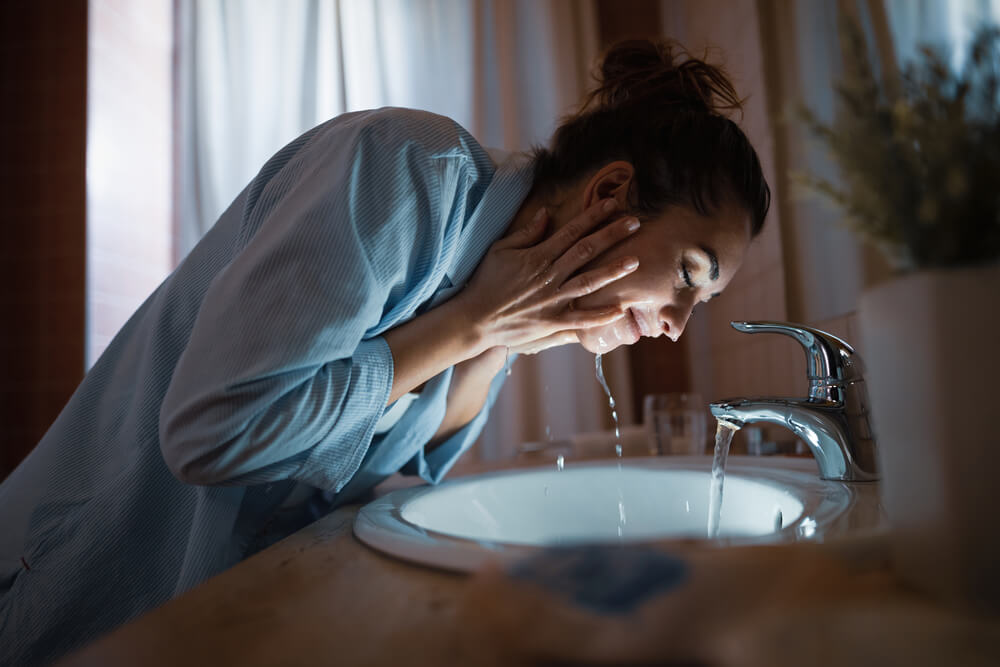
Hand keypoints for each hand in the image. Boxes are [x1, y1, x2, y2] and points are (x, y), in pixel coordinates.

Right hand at [454, 198, 640, 353]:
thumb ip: (527, 232)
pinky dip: (599, 315)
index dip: (593, 216)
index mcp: (538, 256)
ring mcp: (552, 300)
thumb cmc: (486, 281)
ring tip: (634, 261)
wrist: (475, 318)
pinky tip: (619, 310)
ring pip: (588, 282)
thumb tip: (548, 213)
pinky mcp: (551, 322)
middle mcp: (549, 276)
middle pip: (586, 251)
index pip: (571, 231)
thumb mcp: (501, 249)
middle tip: (634, 223)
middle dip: (611, 235)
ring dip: (612, 271)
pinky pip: (580, 319)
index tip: (612, 204)